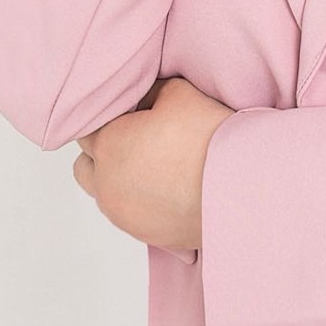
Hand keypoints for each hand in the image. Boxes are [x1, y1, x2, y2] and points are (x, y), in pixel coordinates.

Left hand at [72, 77, 234, 254]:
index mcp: (109, 146)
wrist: (241, 189)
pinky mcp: (143, 234)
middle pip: (85, 163)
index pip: (87, 126)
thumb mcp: (178, 93)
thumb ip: (148, 91)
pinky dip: (137, 200)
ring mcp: (123, 214)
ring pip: (103, 192)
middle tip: (136, 138)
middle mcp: (107, 185)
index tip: (131, 113)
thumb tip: (140, 98)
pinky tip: (165, 187)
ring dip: (117, 178)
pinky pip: (126, 212)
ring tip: (153, 165)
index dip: (109, 116)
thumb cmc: (209, 139)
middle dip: (103, 150)